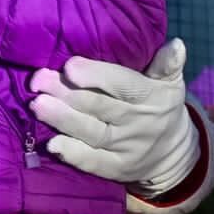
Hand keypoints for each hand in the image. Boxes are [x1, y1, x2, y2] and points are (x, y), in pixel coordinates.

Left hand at [29, 38, 198, 196]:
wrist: (175, 153)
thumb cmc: (159, 104)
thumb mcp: (169, 83)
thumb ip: (166, 64)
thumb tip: (176, 44)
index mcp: (151, 97)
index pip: (124, 85)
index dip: (97, 76)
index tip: (70, 66)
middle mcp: (139, 123)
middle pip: (99, 106)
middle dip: (67, 93)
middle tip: (38, 81)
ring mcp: (127, 148)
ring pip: (92, 132)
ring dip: (62, 119)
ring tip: (37, 105)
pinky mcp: (116, 169)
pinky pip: (94, 162)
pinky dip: (73, 154)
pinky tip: (52, 144)